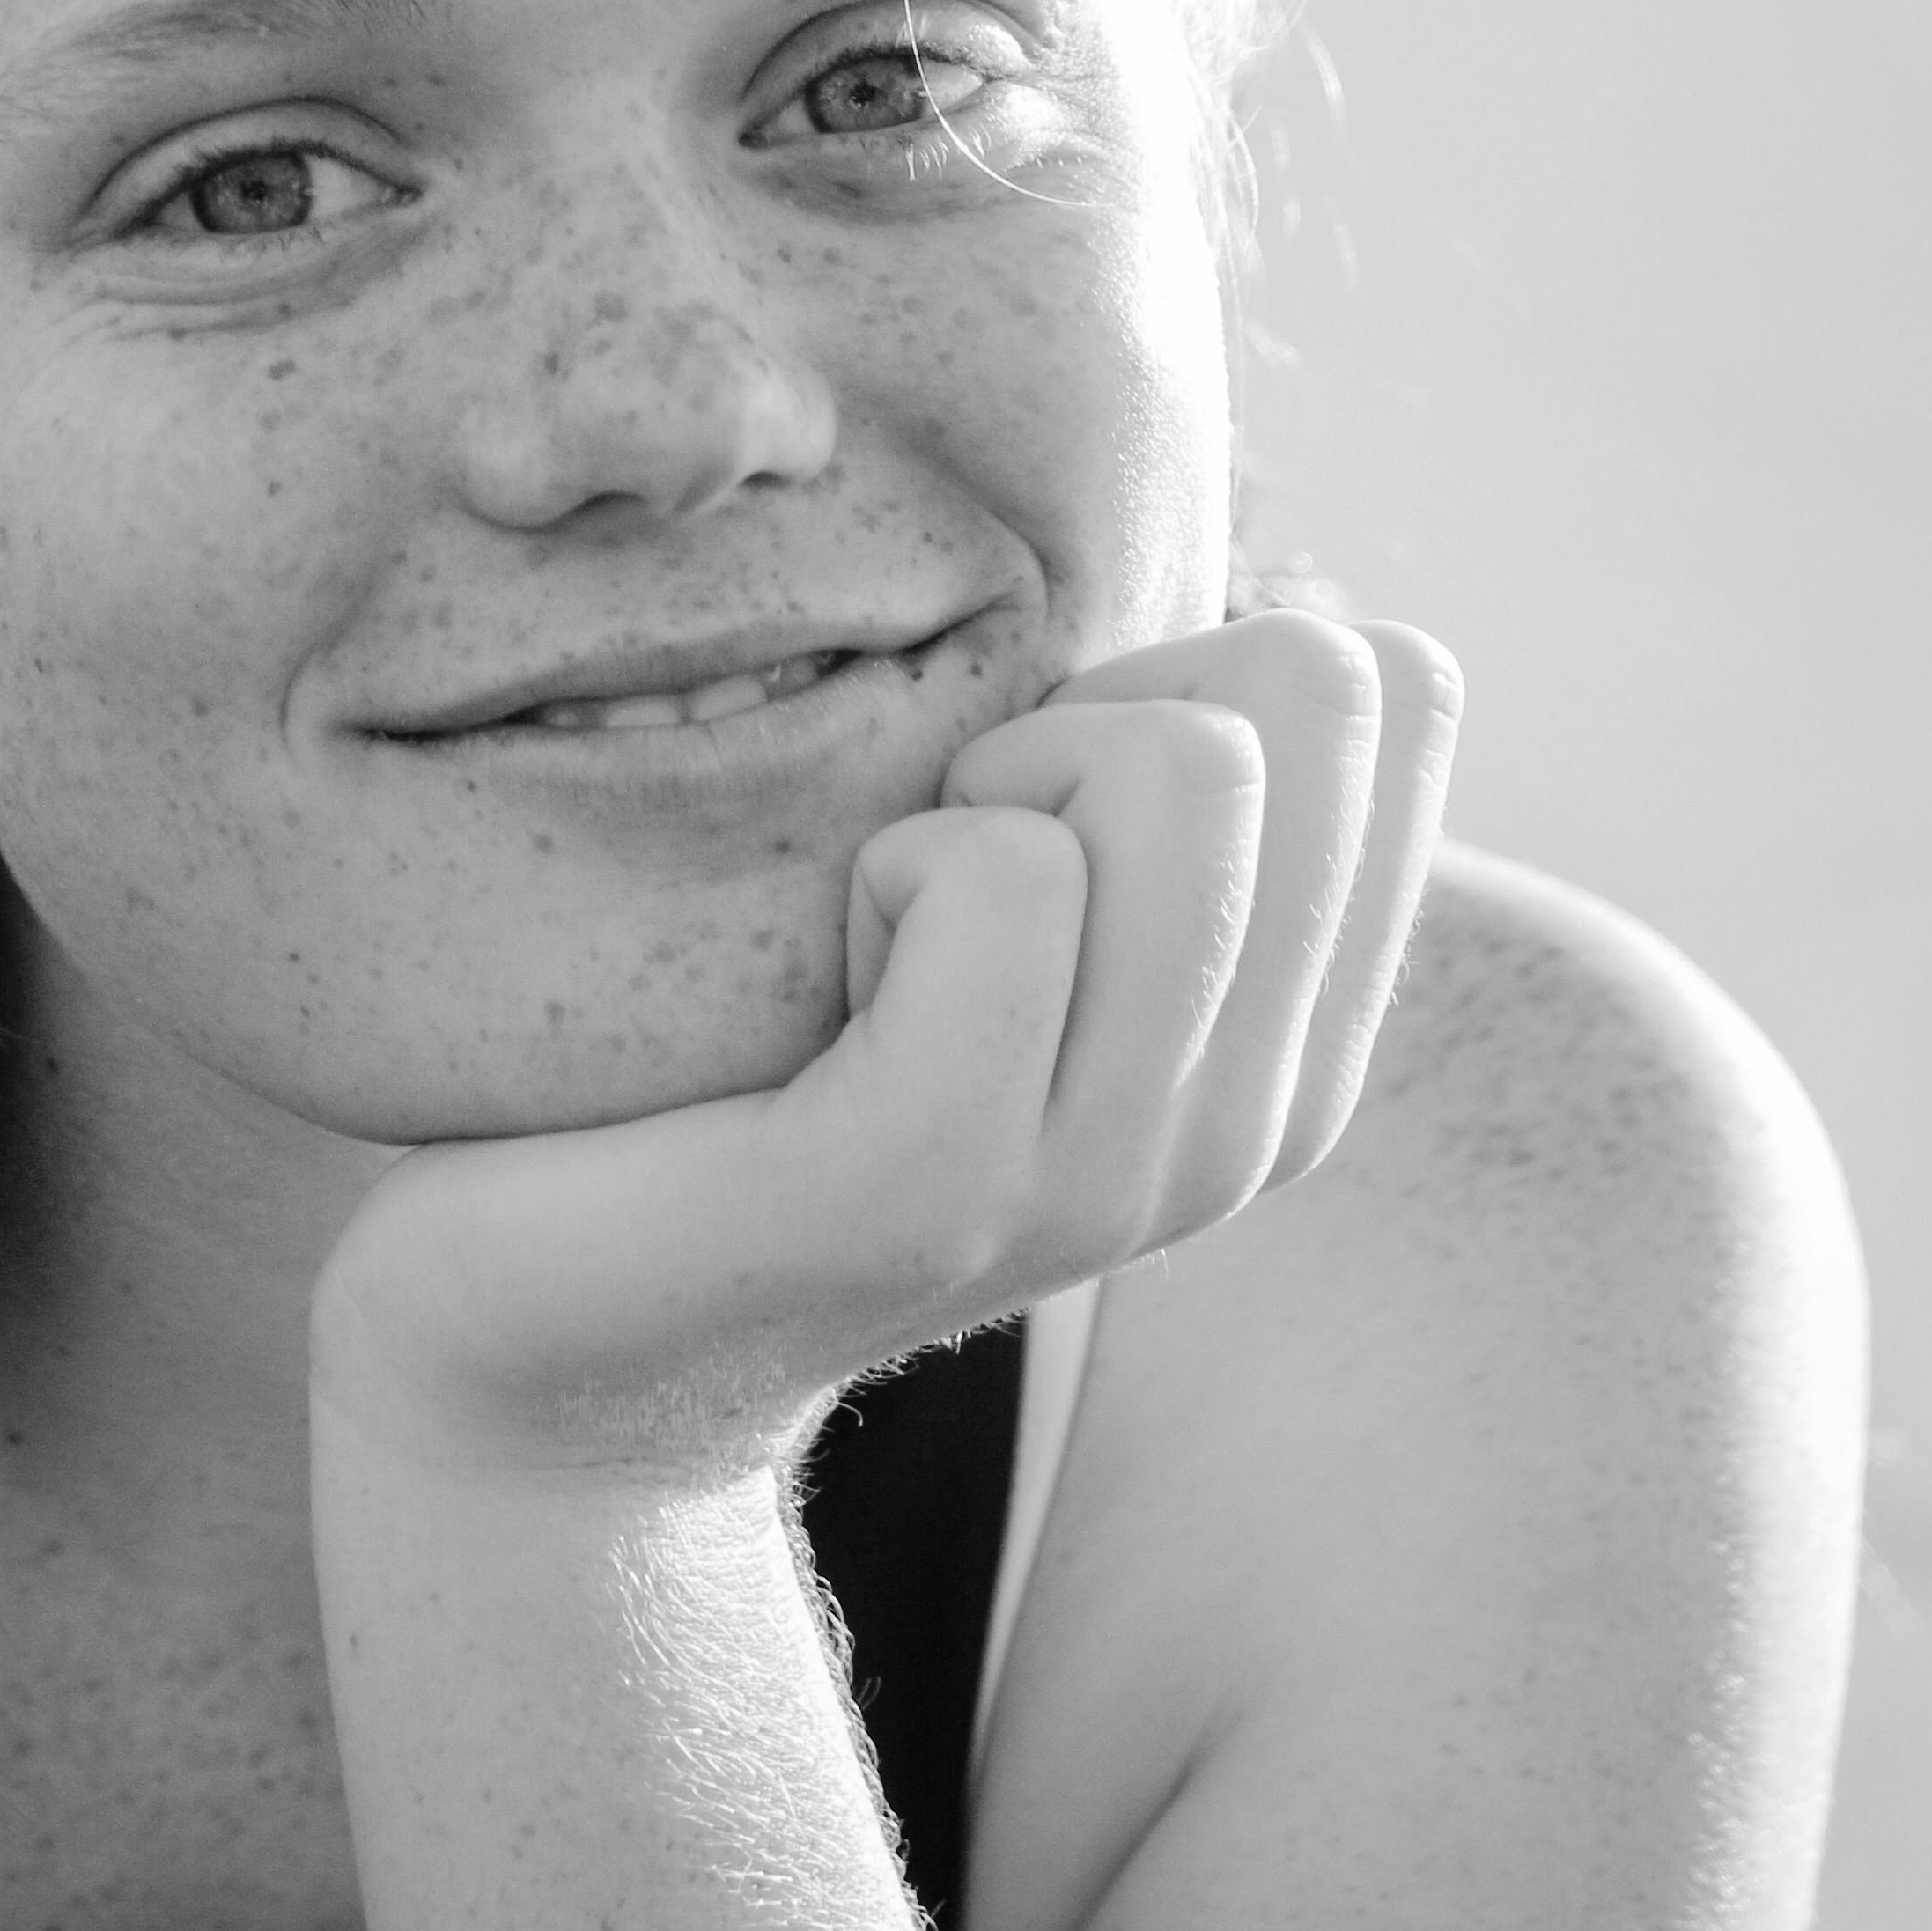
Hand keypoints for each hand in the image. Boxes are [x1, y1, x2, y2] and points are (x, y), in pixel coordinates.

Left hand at [309, 610, 1460, 1485]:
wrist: (538, 1331)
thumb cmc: (750, 1048)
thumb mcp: (1010, 884)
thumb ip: (1157, 777)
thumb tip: (1307, 599)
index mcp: (1292, 1038)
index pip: (1393, 689)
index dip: (1181, 671)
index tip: (1029, 797)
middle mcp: (1248, 1125)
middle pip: (1306, 700)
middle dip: (1093, 708)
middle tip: (931, 859)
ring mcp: (1105, 1175)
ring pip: (1186, 769)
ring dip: (984, 781)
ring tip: (872, 925)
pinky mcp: (930, 1186)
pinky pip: (1005, 879)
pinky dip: (885, 867)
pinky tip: (812, 986)